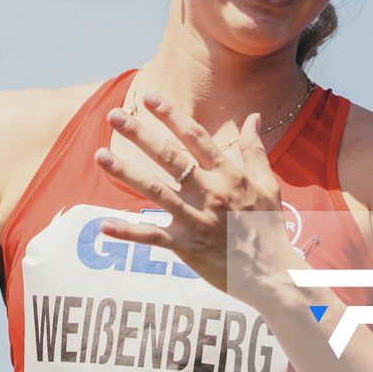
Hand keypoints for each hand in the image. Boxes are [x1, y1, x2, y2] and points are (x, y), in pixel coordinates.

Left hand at [92, 93, 295, 305]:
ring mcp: (196, 219)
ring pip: (155, 191)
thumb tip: (254, 117)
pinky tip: (103, 224)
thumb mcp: (268, 184)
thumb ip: (255, 149)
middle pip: (169, 157)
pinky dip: (127, 231)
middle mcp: (210, 192)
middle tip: (114, 115)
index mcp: (228, 175)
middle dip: (140, 134)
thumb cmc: (269, 227)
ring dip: (125, 172)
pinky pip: (152, 237)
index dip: (171, 116)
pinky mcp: (186, 247)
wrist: (272, 274)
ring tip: (100, 155)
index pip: (196, 137)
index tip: (149, 97)